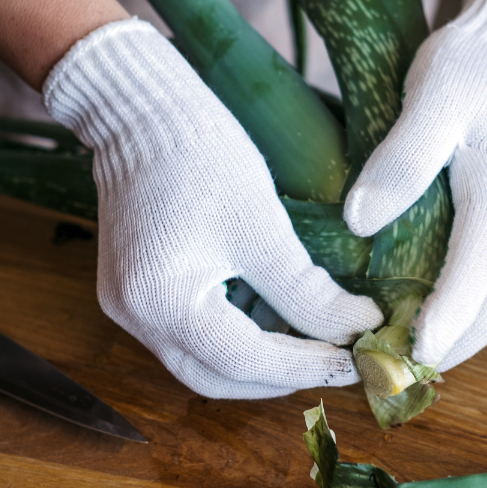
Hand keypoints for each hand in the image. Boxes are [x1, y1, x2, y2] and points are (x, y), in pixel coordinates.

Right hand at [44, 20, 382, 398]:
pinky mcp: (133, 292)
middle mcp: (135, 317)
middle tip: (335, 361)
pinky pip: (188, 334)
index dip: (307, 367)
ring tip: (311, 341)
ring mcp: (127, 307)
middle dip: (280, 377)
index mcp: (162, 302)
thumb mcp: (263, 226)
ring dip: (258, 362)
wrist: (140, 110)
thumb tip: (359, 328)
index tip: (355, 360)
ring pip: (202, 362)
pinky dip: (233, 336)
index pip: (245, 362)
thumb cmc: (201, 155)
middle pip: (217, 378)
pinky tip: (272, 317)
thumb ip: (308, 292)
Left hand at [343, 0, 486, 371]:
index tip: (405, 363)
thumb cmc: (472, 66)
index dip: (441, 328)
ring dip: (454, 332)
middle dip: (447, 348)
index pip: (474, 282)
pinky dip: (458, 303)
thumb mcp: (431, 98)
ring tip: (396, 354)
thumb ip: (399, 161)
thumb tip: (360, 222)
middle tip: (389, 374)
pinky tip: (415, 307)